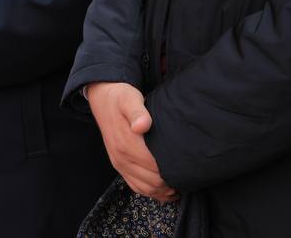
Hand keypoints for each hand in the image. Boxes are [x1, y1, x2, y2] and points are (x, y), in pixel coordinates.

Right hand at [88, 82, 176, 201]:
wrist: (103, 99)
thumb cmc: (120, 98)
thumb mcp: (130, 99)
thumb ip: (137, 113)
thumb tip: (142, 126)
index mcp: (126, 144)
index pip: (154, 167)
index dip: (171, 169)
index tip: (186, 166)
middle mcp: (121, 158)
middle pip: (152, 181)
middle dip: (170, 181)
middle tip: (187, 176)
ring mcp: (119, 163)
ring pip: (145, 188)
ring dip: (162, 190)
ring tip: (179, 184)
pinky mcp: (119, 165)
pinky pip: (135, 186)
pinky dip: (151, 191)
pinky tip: (164, 189)